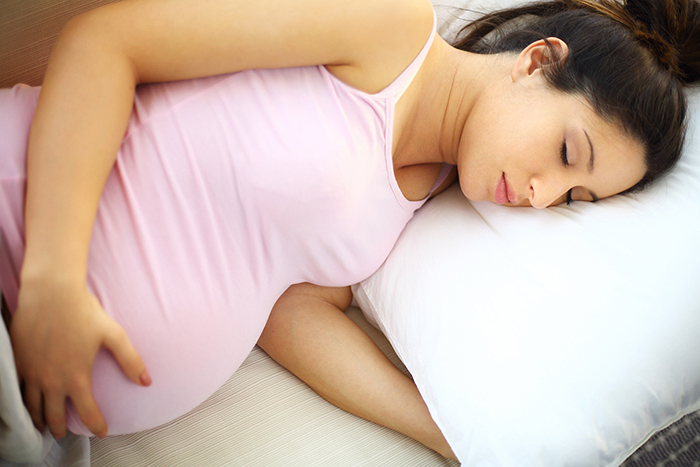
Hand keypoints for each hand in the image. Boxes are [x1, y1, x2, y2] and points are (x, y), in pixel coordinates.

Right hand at [10, 280, 150, 437]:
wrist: (50, 293)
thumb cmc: (84, 311)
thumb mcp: (113, 334)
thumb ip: (130, 360)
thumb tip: (146, 381)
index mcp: (76, 378)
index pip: (87, 413)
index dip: (96, 426)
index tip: (101, 432)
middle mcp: (52, 381)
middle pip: (55, 417)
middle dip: (61, 428)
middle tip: (66, 433)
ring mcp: (32, 374)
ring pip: (33, 408)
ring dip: (40, 419)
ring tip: (45, 424)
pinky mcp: (18, 363)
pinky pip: (18, 391)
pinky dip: (23, 403)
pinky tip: (28, 402)